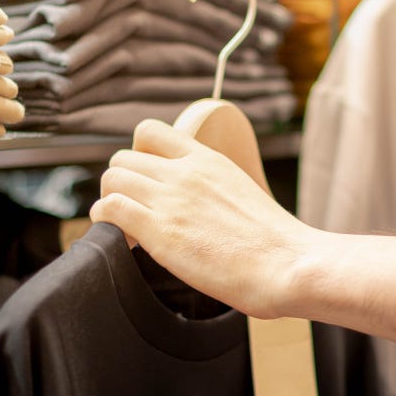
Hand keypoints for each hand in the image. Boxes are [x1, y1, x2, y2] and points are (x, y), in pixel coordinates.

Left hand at [89, 118, 313, 318]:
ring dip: (110, 201)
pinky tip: (120, 238)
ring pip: (111, 179)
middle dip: (120, 184)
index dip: (137, 156)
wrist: (290, 264)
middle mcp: (184, 172)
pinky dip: (105, 222)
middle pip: (123, 158)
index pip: (150, 132)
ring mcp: (170, 200)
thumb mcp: (242, 193)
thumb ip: (213, 190)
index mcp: (207, 160)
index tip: (144, 181)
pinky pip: (110, 209)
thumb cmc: (276, 243)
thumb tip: (203, 210)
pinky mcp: (160, 231)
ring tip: (124, 225)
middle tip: (132, 209)